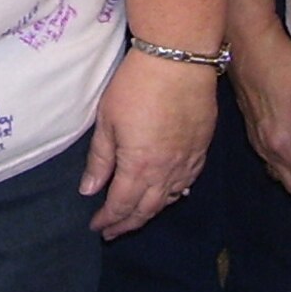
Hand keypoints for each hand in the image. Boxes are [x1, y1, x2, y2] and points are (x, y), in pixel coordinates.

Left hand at [80, 47, 218, 238]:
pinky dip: (175, 194)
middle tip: (112, 232)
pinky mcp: (202, 147)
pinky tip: (169, 195)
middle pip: (146, 209)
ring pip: (169, 199)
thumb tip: (89, 190)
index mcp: (139, 166)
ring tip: (136, 217)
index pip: (121, 205)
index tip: (96, 227)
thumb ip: (100, 159)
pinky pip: (188, 182)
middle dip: (127, 223)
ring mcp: (188, 160)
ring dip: (150, 212)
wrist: (178, 59)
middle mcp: (166, 171)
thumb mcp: (107, 120)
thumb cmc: (136, 85)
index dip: (107, 219)